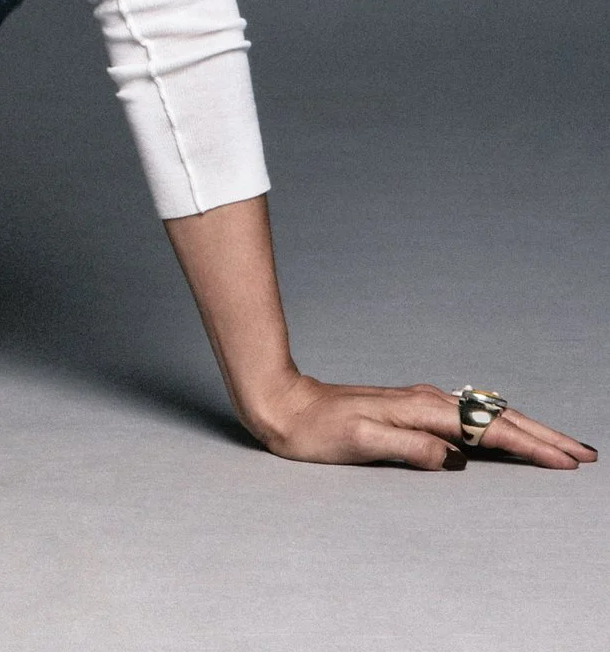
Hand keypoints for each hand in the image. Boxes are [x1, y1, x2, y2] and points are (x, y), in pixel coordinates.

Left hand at [244, 375, 598, 470]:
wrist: (281, 404)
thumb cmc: (313, 430)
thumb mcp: (357, 443)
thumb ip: (407, 448)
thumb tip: (452, 457)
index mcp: (420, 410)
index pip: (488, 431)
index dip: (530, 447)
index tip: (564, 461)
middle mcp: (425, 401)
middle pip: (497, 418)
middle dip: (543, 436)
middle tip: (583, 454)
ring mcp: (420, 402)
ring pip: (487, 416)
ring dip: (527, 431)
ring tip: (560, 448)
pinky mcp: (412, 408)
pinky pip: (468, 418)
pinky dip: (498, 428)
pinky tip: (508, 437)